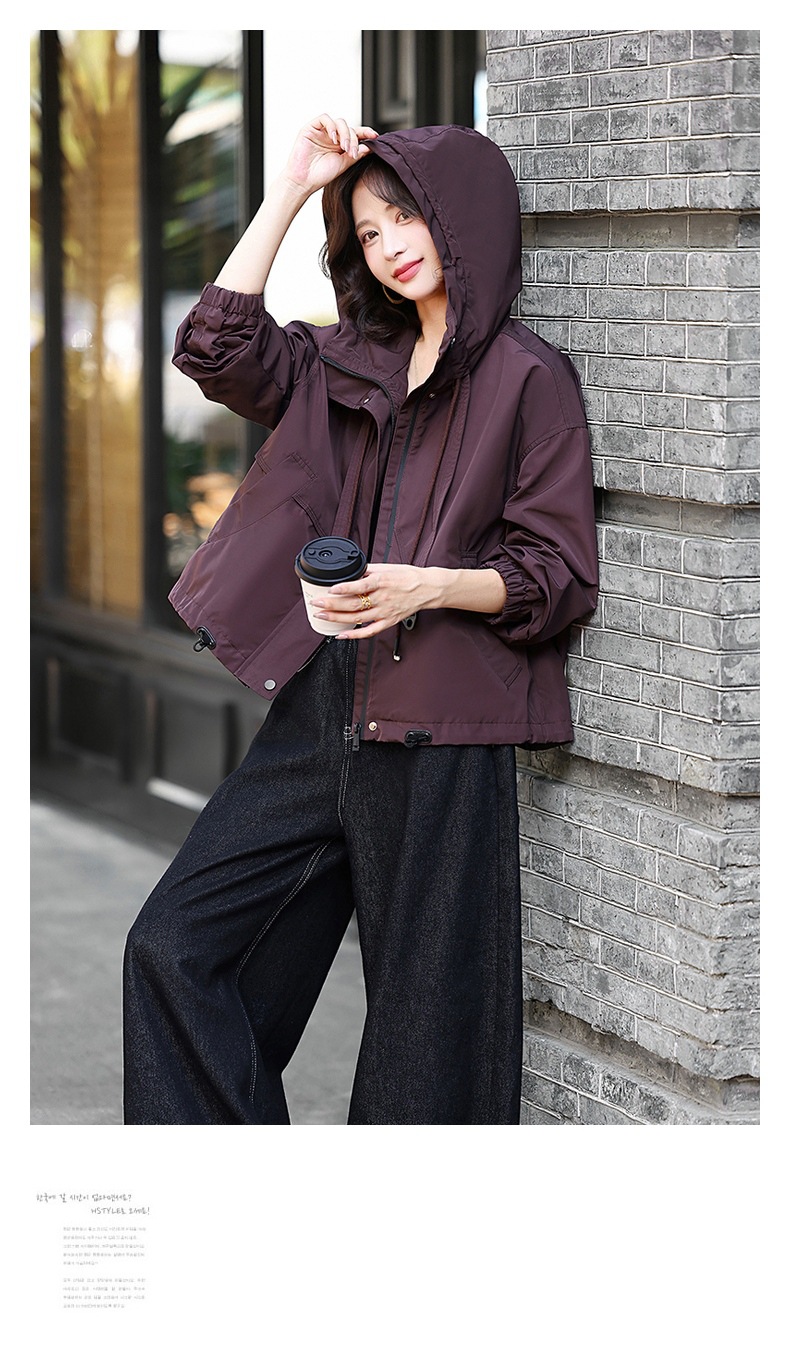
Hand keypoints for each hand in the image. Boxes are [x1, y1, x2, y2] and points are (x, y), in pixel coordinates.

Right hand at [283, 114, 377, 196]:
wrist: (304, 181)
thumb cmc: (321, 175)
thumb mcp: (344, 164)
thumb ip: (356, 154)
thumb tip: (369, 146)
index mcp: (340, 145)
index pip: (355, 134)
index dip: (366, 132)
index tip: (375, 136)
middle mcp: (332, 137)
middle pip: (349, 128)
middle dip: (354, 139)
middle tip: (352, 152)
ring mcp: (322, 132)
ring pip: (339, 122)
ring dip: (345, 133)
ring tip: (344, 148)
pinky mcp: (311, 128)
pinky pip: (325, 118)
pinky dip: (332, 126)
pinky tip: (334, 138)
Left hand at [310, 564, 443, 639]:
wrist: (427, 588)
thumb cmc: (407, 577)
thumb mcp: (387, 568)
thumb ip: (368, 571)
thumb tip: (351, 571)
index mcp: (382, 582)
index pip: (360, 587)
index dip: (344, 589)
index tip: (330, 589)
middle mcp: (382, 598)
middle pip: (354, 604)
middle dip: (332, 605)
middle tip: (317, 604)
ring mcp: (385, 612)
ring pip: (357, 618)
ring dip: (337, 618)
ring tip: (322, 616)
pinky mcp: (388, 622)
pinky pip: (369, 631)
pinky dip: (354, 635)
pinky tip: (341, 635)